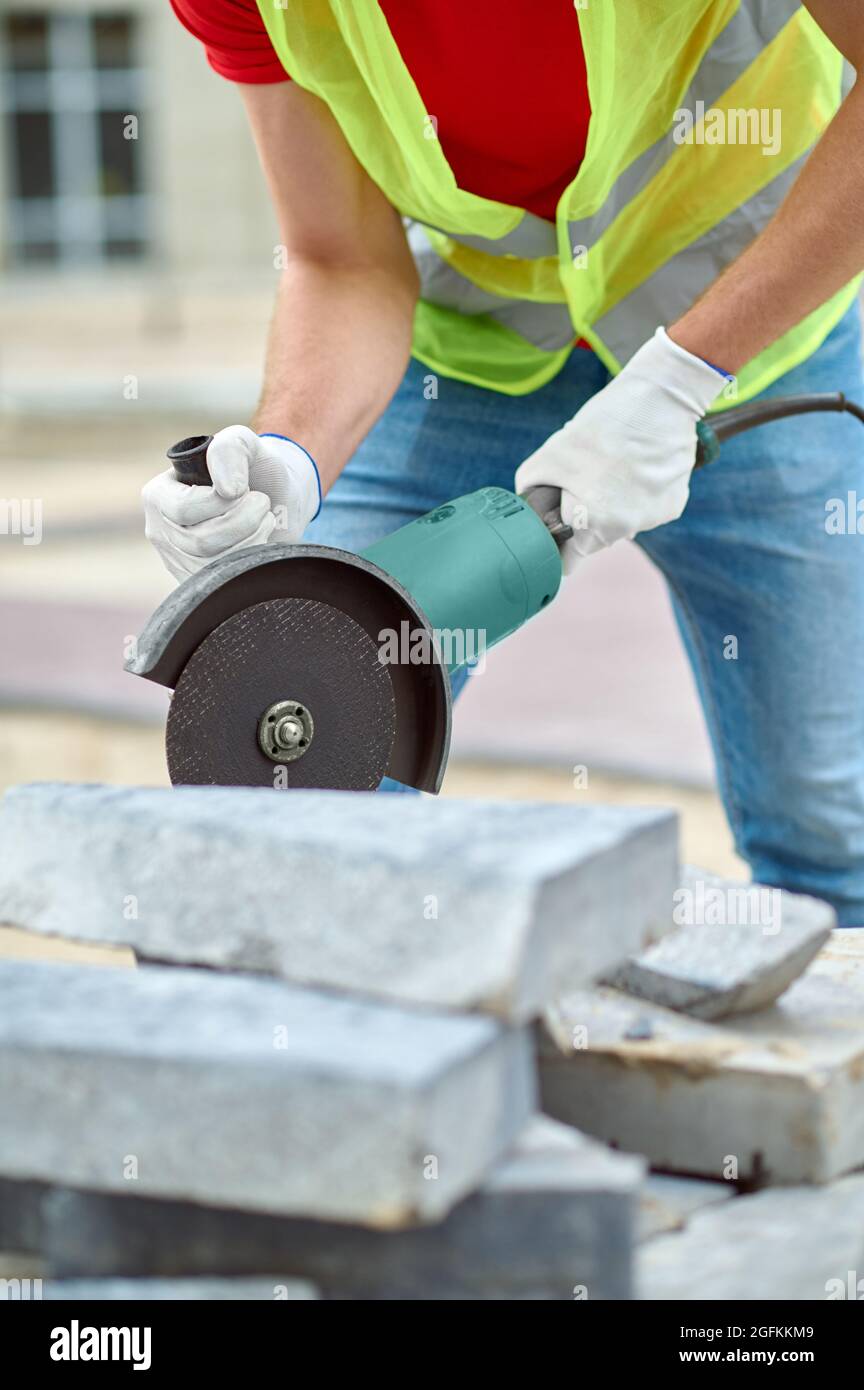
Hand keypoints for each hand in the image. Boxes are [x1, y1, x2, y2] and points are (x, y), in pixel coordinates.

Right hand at [142, 426, 320, 581]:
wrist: (277, 498)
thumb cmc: (255, 467)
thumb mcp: (244, 443)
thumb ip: (230, 449)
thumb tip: (227, 489)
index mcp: (159, 495)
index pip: (183, 508)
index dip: (222, 502)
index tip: (246, 488)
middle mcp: (161, 530)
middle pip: (199, 541)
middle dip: (243, 521)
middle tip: (263, 503)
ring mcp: (178, 560)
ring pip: (213, 565)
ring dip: (251, 540)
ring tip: (265, 519)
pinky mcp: (199, 582)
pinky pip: (223, 583)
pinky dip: (250, 561)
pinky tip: (260, 540)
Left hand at [515, 328, 727, 570]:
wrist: (662, 398)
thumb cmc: (603, 425)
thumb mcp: (550, 454)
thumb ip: (532, 489)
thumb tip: (531, 511)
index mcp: (593, 522)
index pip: (569, 560)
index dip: (558, 547)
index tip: (556, 534)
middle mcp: (627, 529)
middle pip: (596, 539)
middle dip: (586, 519)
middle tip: (586, 480)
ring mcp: (653, 519)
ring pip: (622, 524)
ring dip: (614, 505)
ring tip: (614, 466)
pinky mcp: (673, 505)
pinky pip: (646, 509)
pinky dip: (640, 494)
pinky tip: (638, 466)